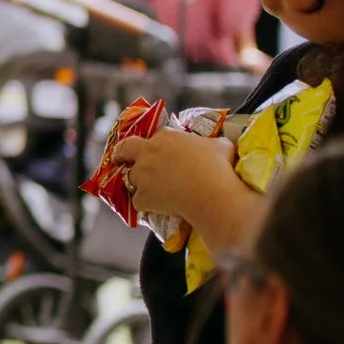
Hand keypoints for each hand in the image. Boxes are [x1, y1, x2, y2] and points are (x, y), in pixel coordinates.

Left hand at [107, 128, 263, 252]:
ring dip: (137, 183)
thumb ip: (212, 143)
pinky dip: (146, 205)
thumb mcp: (221, 146)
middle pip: (125, 148)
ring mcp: (143, 175)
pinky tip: (154, 209)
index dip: (157, 142)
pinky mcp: (142, 197)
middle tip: (121, 159)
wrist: (214, 196)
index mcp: (167, 137)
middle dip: (121, 153)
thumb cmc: (220, 168)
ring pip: (130, 178)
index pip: (156, 134)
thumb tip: (217, 145)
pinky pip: (138, 202)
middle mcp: (149, 153)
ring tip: (149, 191)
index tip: (159, 147)